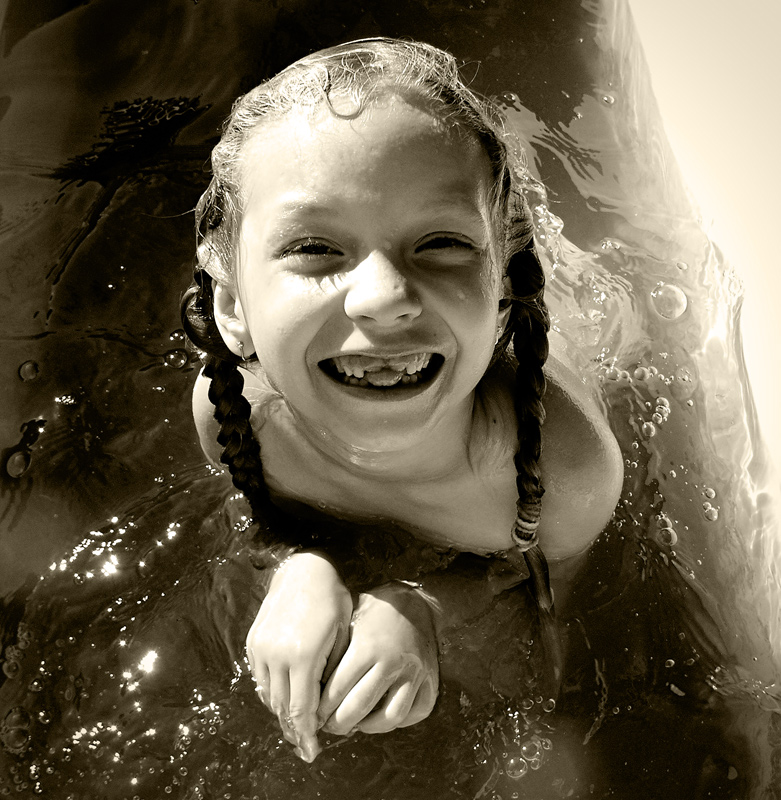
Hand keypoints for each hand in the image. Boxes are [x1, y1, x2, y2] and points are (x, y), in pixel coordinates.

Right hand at [246, 552, 351, 761]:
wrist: (304, 570)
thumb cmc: (332, 601)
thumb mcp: (342, 635)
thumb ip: (333, 672)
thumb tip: (326, 705)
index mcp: (303, 655)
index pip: (300, 709)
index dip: (306, 733)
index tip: (312, 750)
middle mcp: (277, 654)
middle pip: (281, 706)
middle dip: (294, 728)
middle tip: (305, 743)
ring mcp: (262, 648)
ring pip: (268, 694)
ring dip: (281, 712)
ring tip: (295, 724)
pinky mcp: (254, 642)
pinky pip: (259, 678)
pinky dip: (270, 692)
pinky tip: (283, 696)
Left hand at [317, 582, 438, 736]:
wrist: (417, 601)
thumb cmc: (375, 611)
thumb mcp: (350, 619)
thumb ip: (334, 650)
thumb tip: (310, 683)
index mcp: (367, 647)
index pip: (338, 689)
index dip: (322, 707)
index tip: (314, 714)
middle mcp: (392, 661)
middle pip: (360, 707)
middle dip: (339, 723)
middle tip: (329, 726)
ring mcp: (414, 673)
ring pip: (390, 716)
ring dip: (369, 727)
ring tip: (356, 724)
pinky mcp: (431, 680)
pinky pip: (416, 713)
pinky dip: (399, 721)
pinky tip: (383, 715)